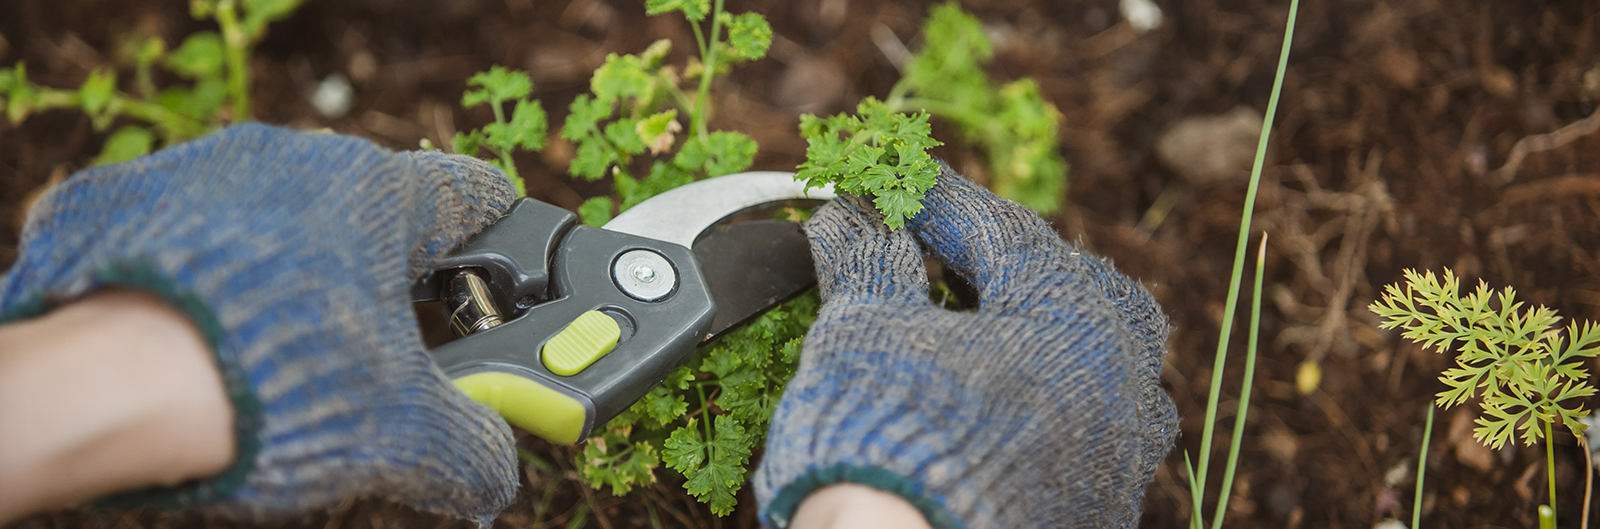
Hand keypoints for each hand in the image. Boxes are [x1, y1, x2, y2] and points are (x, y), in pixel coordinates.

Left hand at [0, 124, 518, 524]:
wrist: (109, 390)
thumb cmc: (276, 388)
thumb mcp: (405, 436)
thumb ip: (472, 449)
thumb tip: (492, 475)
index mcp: (383, 192)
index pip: (475, 197)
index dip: (500, 249)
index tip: (495, 290)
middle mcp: (299, 158)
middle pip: (373, 213)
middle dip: (387, 280)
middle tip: (387, 352)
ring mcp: (206, 170)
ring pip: (281, 219)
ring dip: (297, 276)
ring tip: (285, 356)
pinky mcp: (125, 197)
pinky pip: (192, 232)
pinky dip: (212, 280)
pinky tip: (206, 343)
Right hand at [754, 165, 1177, 527]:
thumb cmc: (883, 436)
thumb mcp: (866, 328)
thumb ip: (867, 259)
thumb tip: (850, 214)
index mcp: (1078, 322)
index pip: (1005, 233)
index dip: (942, 202)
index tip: (899, 182)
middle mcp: (1122, 388)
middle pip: (1081, 293)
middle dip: (1015, 262)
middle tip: (953, 248)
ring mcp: (1118, 460)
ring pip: (1101, 371)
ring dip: (1043, 335)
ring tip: (981, 323)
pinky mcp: (1096, 514)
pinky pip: (1084, 438)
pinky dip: (1044, 406)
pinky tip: (995, 407)